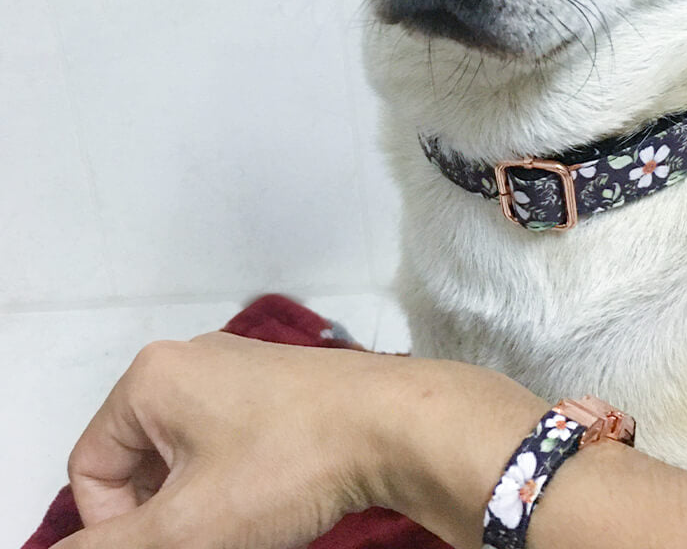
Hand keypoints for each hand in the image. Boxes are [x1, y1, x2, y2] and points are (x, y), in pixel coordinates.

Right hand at [56, 332, 398, 548]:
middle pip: (138, 461)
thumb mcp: (187, 525)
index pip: (90, 468)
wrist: (392, 425)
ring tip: (244, 523)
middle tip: (208, 538)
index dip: (115, 527)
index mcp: (152, 378)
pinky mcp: (276, 384)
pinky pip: (227, 442)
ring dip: (200, 504)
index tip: (170, 545)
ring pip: (186, 457)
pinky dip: (234, 482)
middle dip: (163, 515)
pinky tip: (271, 501)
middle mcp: (191, 360)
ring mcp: (238, 368)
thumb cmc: (288, 465)